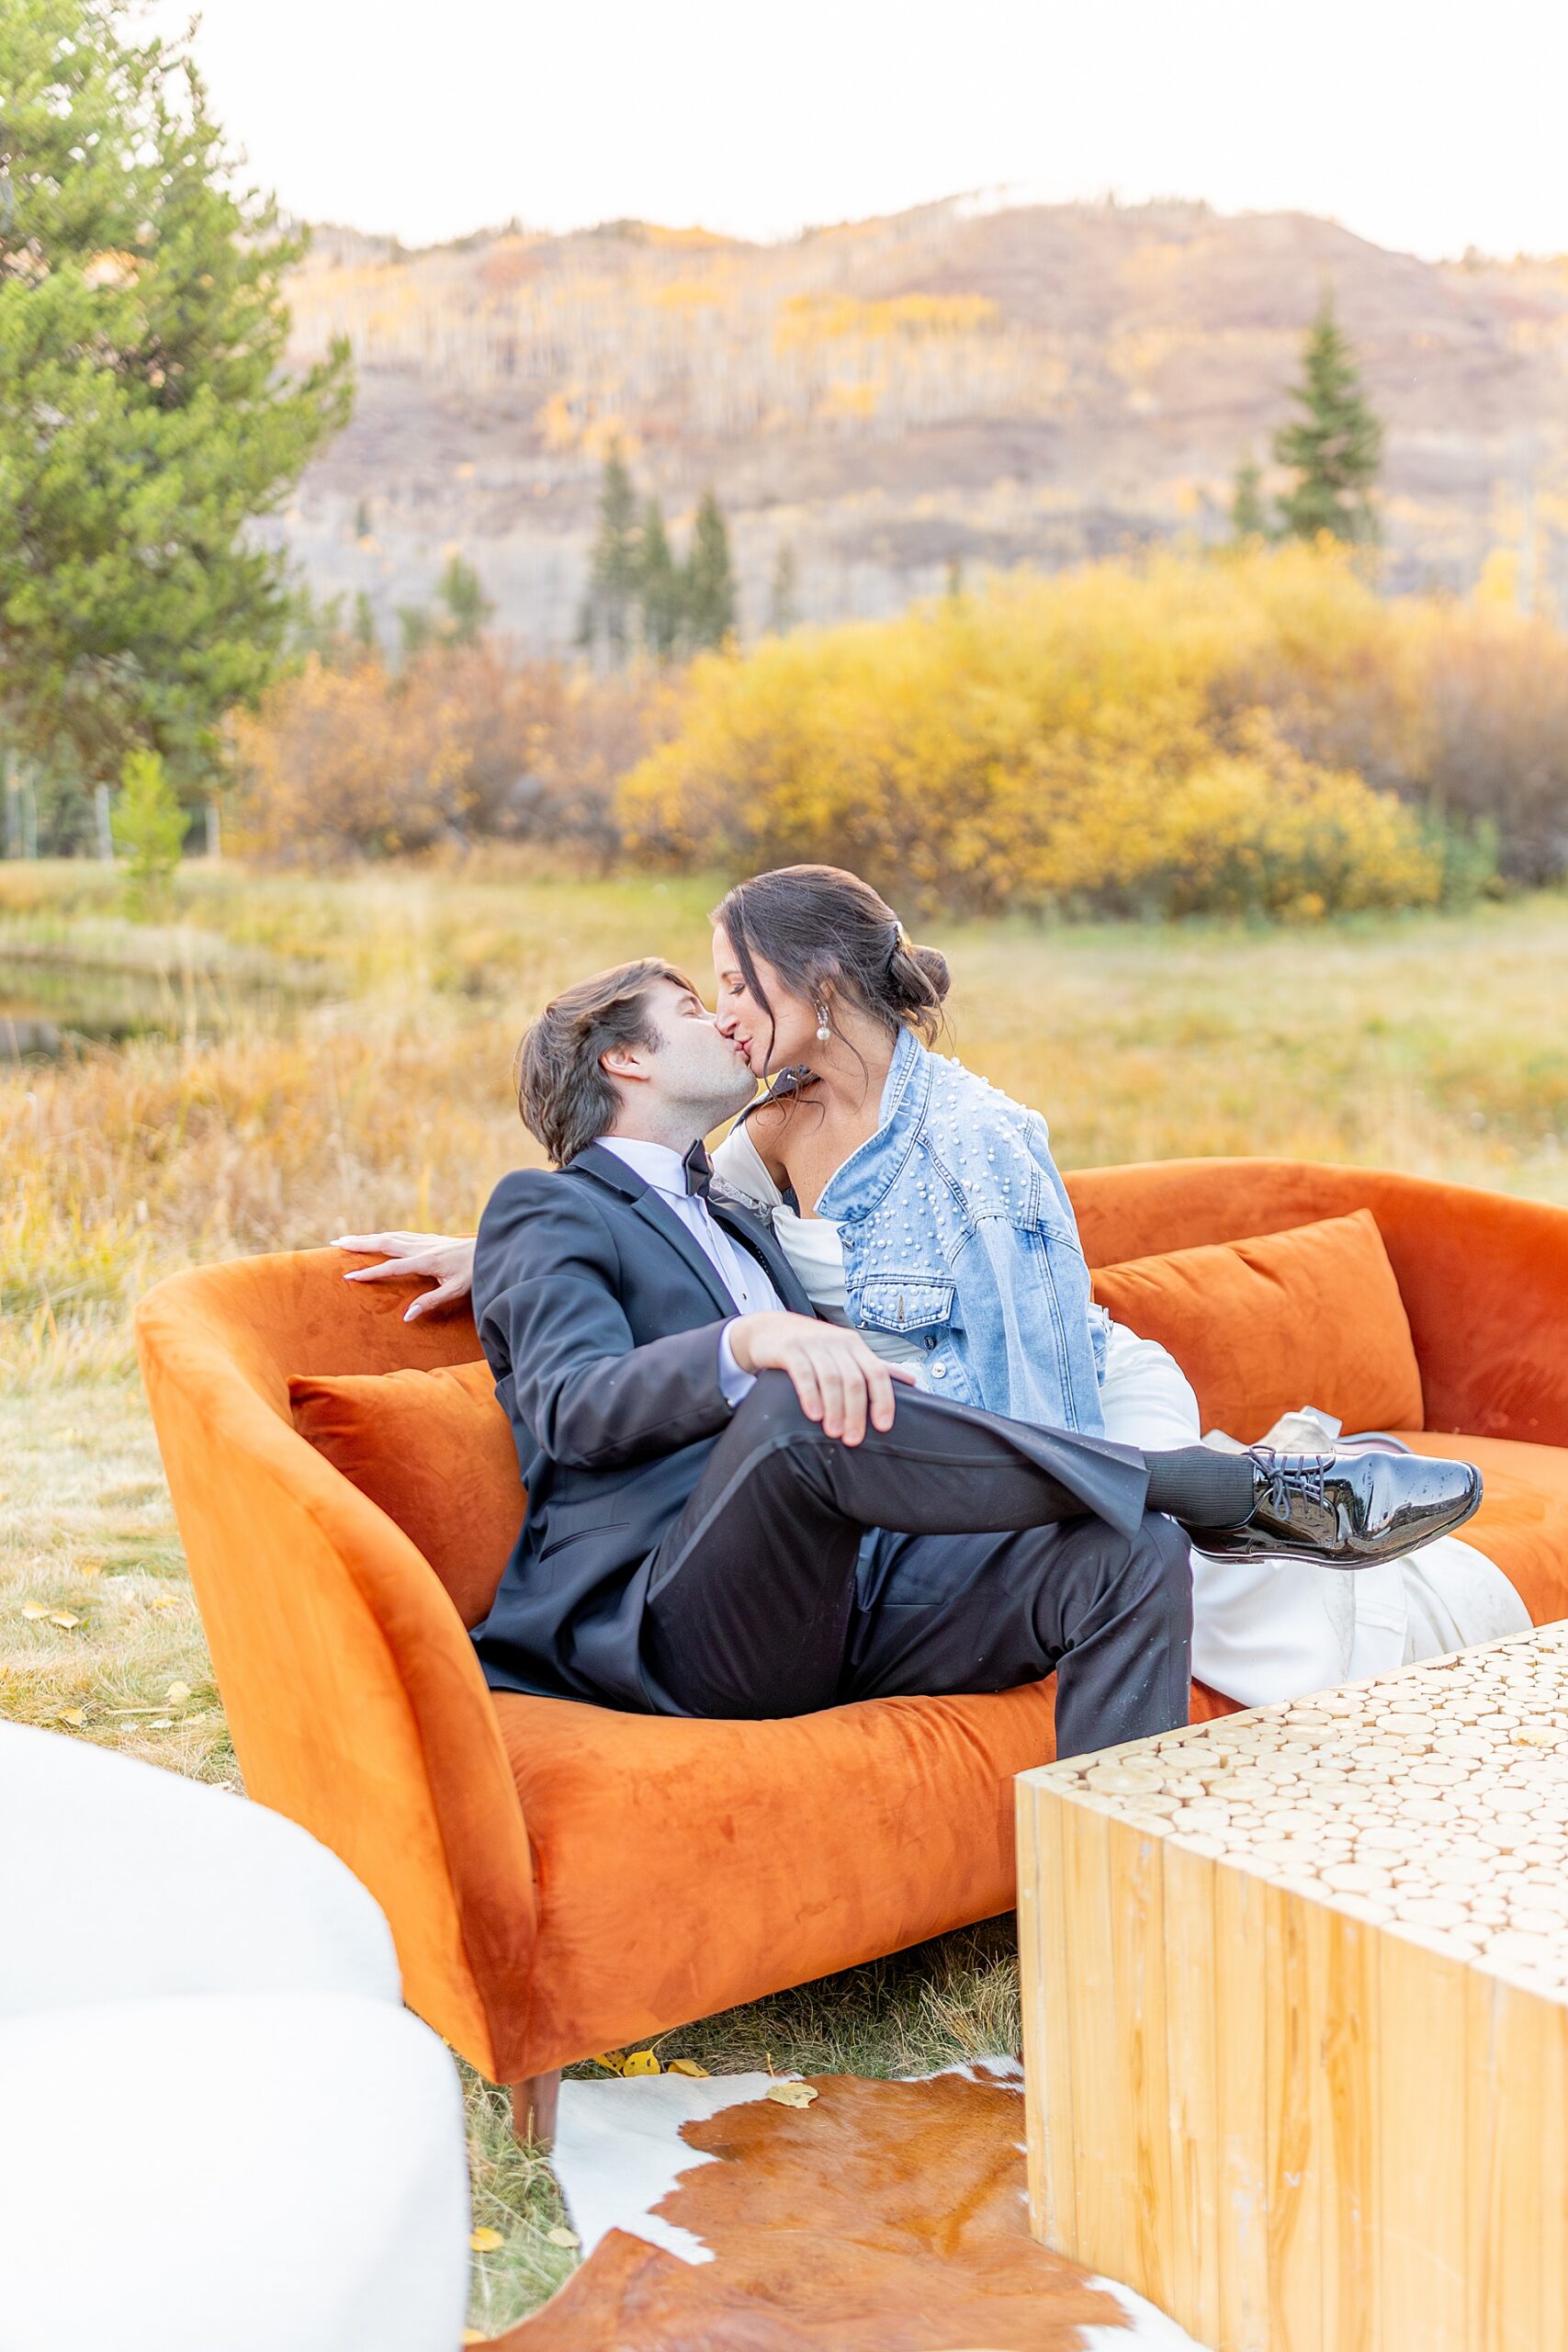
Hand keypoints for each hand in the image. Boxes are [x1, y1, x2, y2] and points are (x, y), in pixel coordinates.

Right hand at [333, 1232, 476, 1322]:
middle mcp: (422, 1247)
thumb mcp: (455, 1292)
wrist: (492, 1249)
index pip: (391, 1268)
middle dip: (360, 1244)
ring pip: (391, 1236)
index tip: (349, 1277)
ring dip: (368, 1237)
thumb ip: (430, 1302)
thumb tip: (407, 1315)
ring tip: (348, 1240)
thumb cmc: (475, 1273)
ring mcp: (426, 1240)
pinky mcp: (430, 1238)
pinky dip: (384, 1236)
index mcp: (426, 1261)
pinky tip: (378, 1238)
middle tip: (336, 1244)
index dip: (370, 1273)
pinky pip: (401, 1235)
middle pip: (385, 1242)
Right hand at [727, 1310, 916, 1445]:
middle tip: (853, 1440)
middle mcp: (837, 1342)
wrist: (767, 1330)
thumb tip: (912, 1382)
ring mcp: (813, 1344)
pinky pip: (803, 1373)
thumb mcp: (844, 1353)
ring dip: (835, 1409)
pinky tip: (813, 1415)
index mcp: (854, 1346)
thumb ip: (874, 1367)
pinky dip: (810, 1395)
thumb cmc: (811, 1348)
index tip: (883, 1427)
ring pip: (831, 1378)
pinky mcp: (790, 1349)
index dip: (883, 1400)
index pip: (877, 1373)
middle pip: (855, 1380)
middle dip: (856, 1412)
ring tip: (834, 1433)